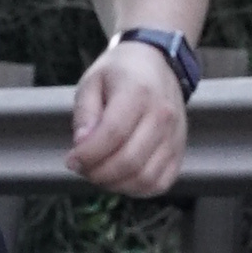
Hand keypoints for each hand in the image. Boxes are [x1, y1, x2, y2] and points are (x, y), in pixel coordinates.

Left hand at [66, 36, 190, 195]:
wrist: (156, 63)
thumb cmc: (120, 73)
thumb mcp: (92, 81)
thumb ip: (85, 113)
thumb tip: (82, 145)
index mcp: (138, 92)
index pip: (113, 134)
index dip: (88, 154)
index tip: (71, 160)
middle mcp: (162, 115)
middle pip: (129, 160)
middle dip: (97, 173)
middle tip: (82, 168)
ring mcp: (174, 136)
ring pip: (145, 178)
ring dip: (116, 184)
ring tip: (99, 172)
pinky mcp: (179, 151)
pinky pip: (160, 183)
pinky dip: (136, 189)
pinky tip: (120, 178)